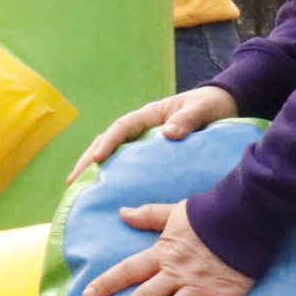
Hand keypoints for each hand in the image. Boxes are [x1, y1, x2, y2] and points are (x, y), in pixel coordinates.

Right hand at [69, 84, 240, 182]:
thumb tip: (169, 133)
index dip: (108, 143)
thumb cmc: (211, 105)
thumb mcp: (203, 109)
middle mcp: (141, 126)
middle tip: (73, 181)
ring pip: (111, 152)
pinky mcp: (148, 152)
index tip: (97, 160)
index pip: (122, 128)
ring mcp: (142, 139)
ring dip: (93, 168)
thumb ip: (188, 119)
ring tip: (79, 187)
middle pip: (107, 141)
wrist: (222, 106)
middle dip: (88, 160)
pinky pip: (125, 162)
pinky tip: (104, 190)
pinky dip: (112, 174)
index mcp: (150, 114)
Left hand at [82, 202, 253, 295]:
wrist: (247, 213)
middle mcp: (177, 273)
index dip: (107, 282)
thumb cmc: (211, 212)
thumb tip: (122, 212)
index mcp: (164, 254)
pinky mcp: (225, 294)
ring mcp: (200, 286)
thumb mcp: (175, 212)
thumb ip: (148, 215)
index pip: (129, 270)